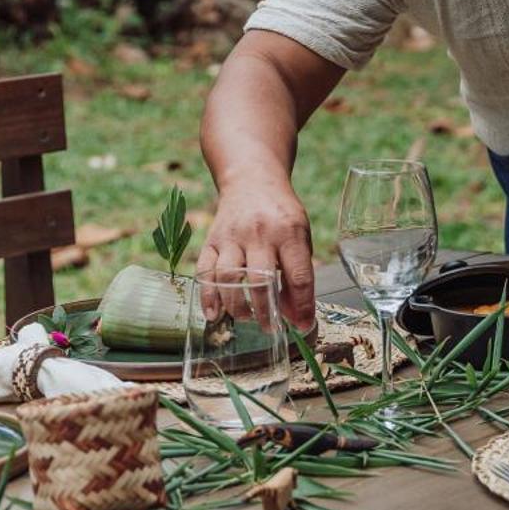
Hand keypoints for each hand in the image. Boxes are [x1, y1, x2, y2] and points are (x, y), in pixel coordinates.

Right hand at [197, 178, 316, 331]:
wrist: (251, 180)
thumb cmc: (281, 214)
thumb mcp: (300, 236)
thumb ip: (299, 275)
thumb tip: (295, 318)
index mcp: (289, 232)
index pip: (298, 276)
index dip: (302, 306)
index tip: (302, 326)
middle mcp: (260, 234)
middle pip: (260, 279)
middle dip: (266, 311)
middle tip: (271, 329)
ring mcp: (232, 237)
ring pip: (229, 277)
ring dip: (237, 305)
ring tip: (246, 319)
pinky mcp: (212, 240)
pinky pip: (205, 271)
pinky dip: (207, 296)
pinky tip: (213, 314)